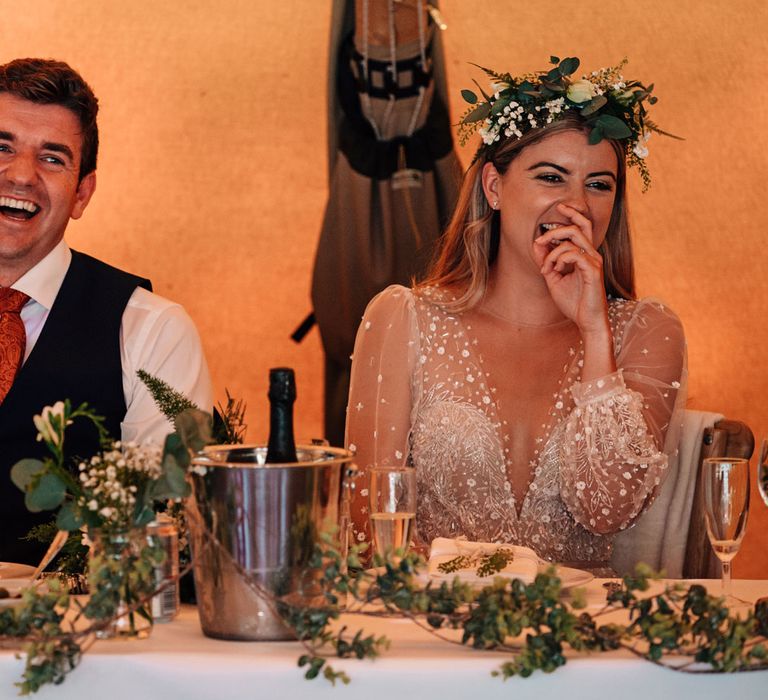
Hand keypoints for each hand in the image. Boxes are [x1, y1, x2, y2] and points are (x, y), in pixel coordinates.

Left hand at [533, 203, 609, 334]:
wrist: (586, 321)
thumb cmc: (573, 302)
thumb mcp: (553, 278)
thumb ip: (546, 261)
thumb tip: (536, 243)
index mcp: (584, 255)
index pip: (580, 227)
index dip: (566, 219)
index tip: (548, 225)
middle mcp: (591, 254)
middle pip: (579, 226)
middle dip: (556, 228)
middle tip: (539, 240)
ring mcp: (594, 261)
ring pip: (573, 238)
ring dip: (553, 251)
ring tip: (547, 267)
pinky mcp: (593, 270)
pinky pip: (574, 254)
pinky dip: (560, 259)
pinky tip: (557, 271)